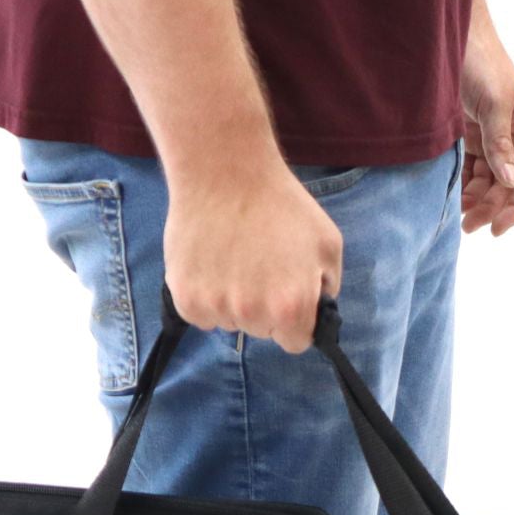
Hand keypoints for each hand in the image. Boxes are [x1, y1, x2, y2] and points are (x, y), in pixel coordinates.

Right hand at [162, 152, 342, 352]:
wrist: (224, 172)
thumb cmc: (280, 203)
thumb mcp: (327, 243)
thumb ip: (328, 286)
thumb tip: (317, 311)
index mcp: (290, 307)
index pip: (296, 342)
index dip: (295, 321)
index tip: (287, 298)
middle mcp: (252, 314)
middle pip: (262, 332)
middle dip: (265, 309)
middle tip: (260, 267)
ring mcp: (216, 308)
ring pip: (230, 322)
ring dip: (234, 302)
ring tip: (235, 258)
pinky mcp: (185, 298)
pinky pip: (201, 314)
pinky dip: (206, 296)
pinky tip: (212, 263)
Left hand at [460, 0, 513, 235]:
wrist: (451, 33)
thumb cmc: (481, 61)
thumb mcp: (495, 103)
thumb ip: (501, 144)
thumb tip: (512, 182)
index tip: (495, 229)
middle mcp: (513, 138)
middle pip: (508, 187)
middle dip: (491, 208)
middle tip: (466, 227)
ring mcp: (491, 137)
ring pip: (489, 182)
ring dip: (475, 201)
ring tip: (456, 217)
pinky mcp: (470, 134)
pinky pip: (471, 169)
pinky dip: (462, 185)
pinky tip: (450, 196)